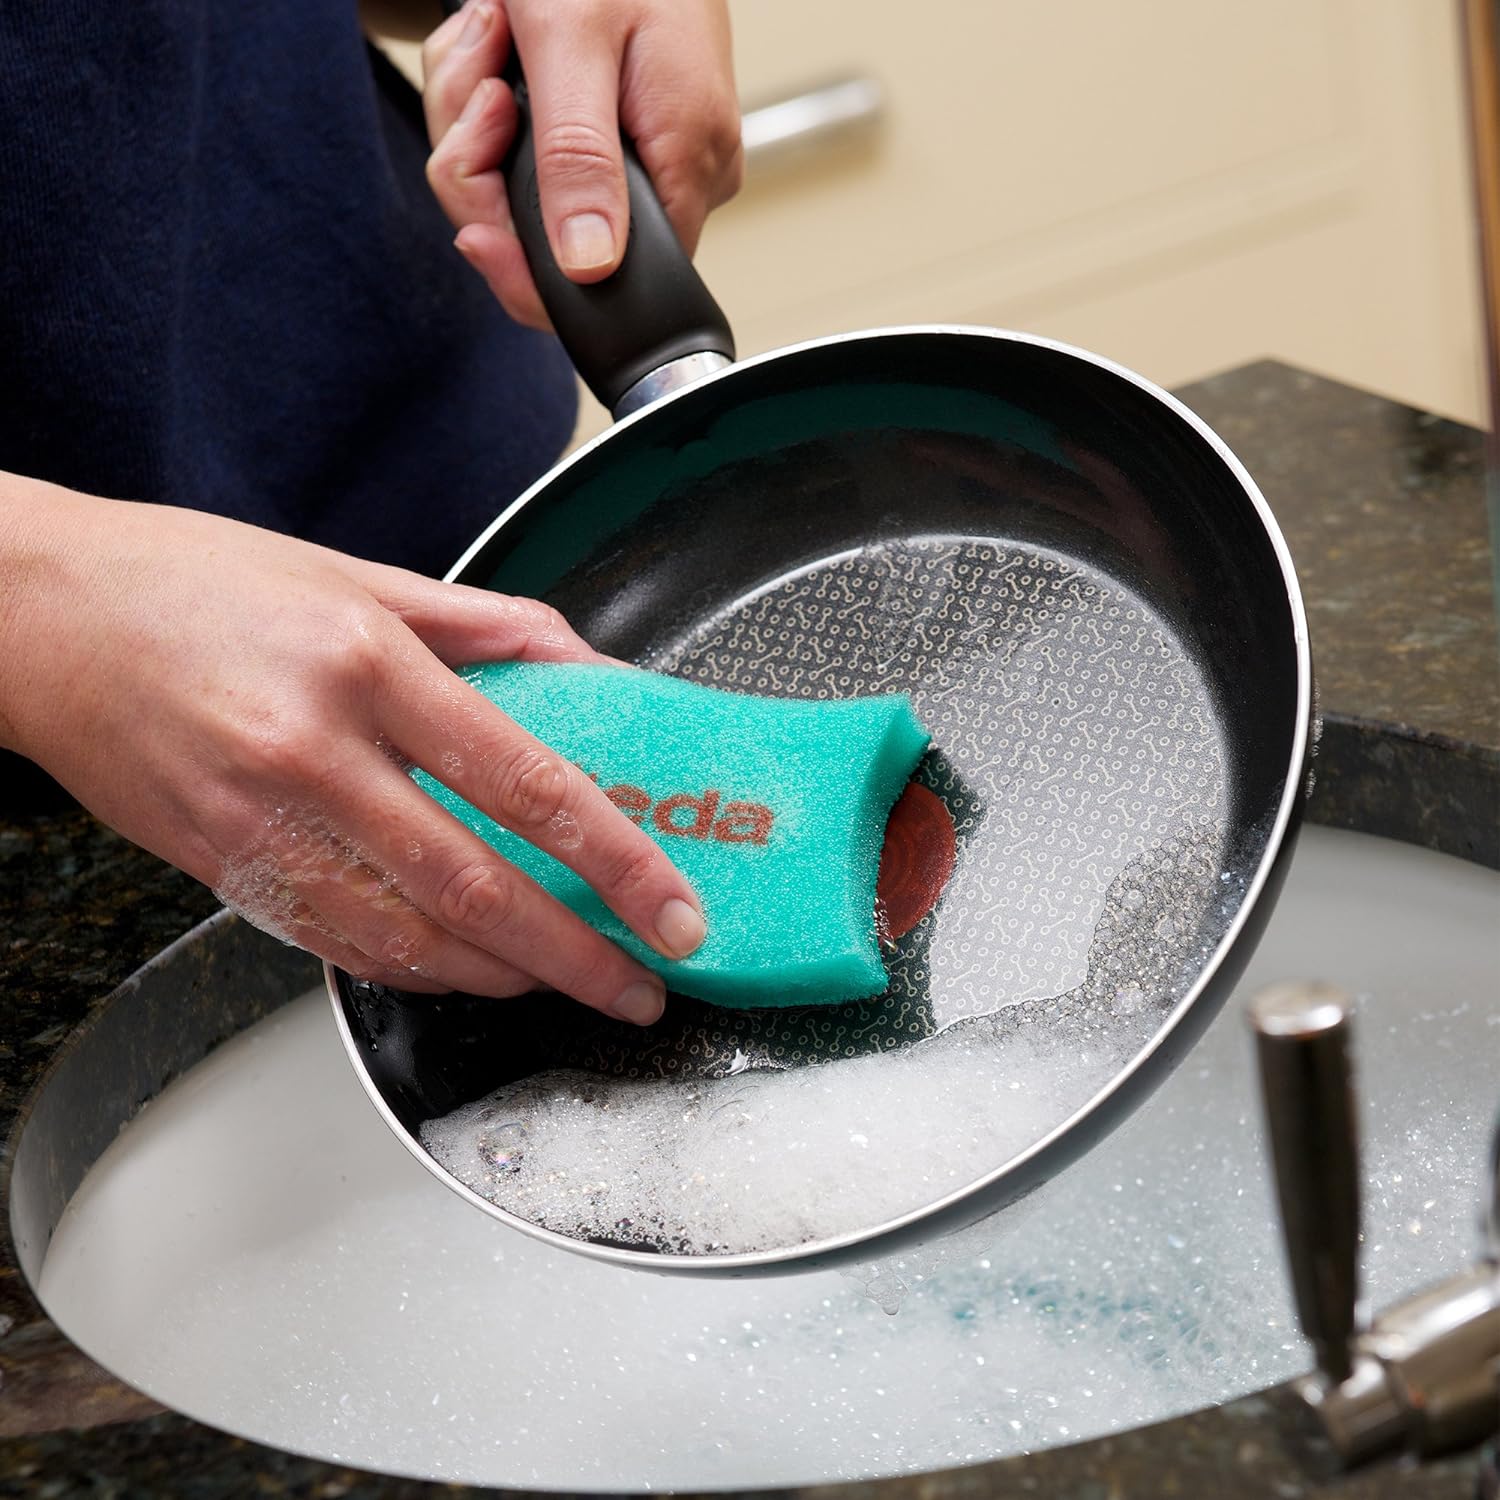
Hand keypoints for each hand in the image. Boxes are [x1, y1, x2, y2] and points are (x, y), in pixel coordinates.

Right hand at [0, 479, 706, 1021]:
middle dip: (577, 957)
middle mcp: (314, 754)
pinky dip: (418, 972)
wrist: (36, 617)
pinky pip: (340, 946)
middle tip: (640, 987)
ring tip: (569, 983)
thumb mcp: (357, 574)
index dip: (616, 859)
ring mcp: (260, 824)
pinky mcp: (220, 870)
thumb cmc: (195, 581)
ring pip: (409, 940)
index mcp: (365, 664)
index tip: (671, 909)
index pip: (525, 781)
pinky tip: (469, 970)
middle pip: (477, 888)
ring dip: (504, 978)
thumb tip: (584, 671)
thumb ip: (486, 628)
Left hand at [422, 0, 741, 327]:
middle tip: (482, 92)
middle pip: (556, 244)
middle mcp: (677, 172)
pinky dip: (490, 108)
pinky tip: (497, 48)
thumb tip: (590, 265)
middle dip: (487, 177)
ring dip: (477, 127)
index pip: (607, 280)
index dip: (527, 266)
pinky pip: (534, 160)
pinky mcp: (612, 136)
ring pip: (529, 199)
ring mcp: (645, 156)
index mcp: (687, 159)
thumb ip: (579, 162)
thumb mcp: (574, 47)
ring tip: (489, 44)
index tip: (475, 224)